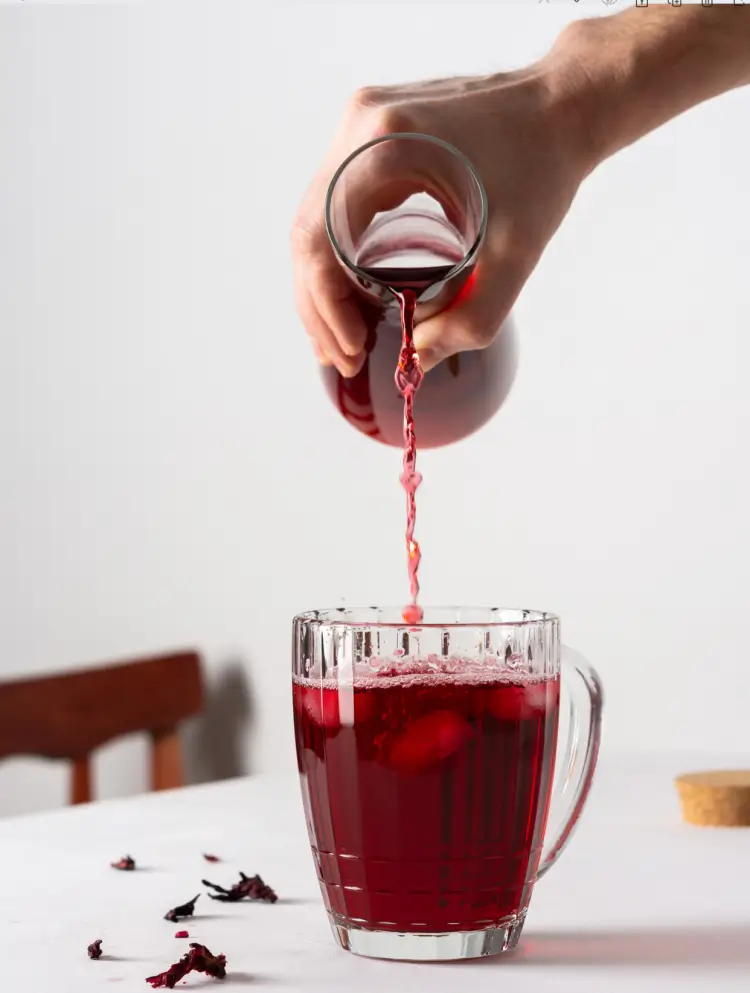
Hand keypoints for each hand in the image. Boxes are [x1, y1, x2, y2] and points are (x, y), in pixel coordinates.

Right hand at [291, 44, 597, 375]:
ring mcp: (361, 126)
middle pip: (308, 232)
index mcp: (386, 145)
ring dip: (324, 286)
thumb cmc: (545, 167)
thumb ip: (471, 319)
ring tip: (346, 340)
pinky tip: (355, 298)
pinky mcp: (371, 135)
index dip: (326, 305)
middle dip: (320, 307)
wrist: (565, 104)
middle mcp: (361, 127)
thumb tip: (418, 362)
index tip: (355, 350)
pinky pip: (337, 205)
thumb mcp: (516, 254)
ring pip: (317, 221)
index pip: (319, 238)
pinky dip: (339, 256)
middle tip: (346, 358)